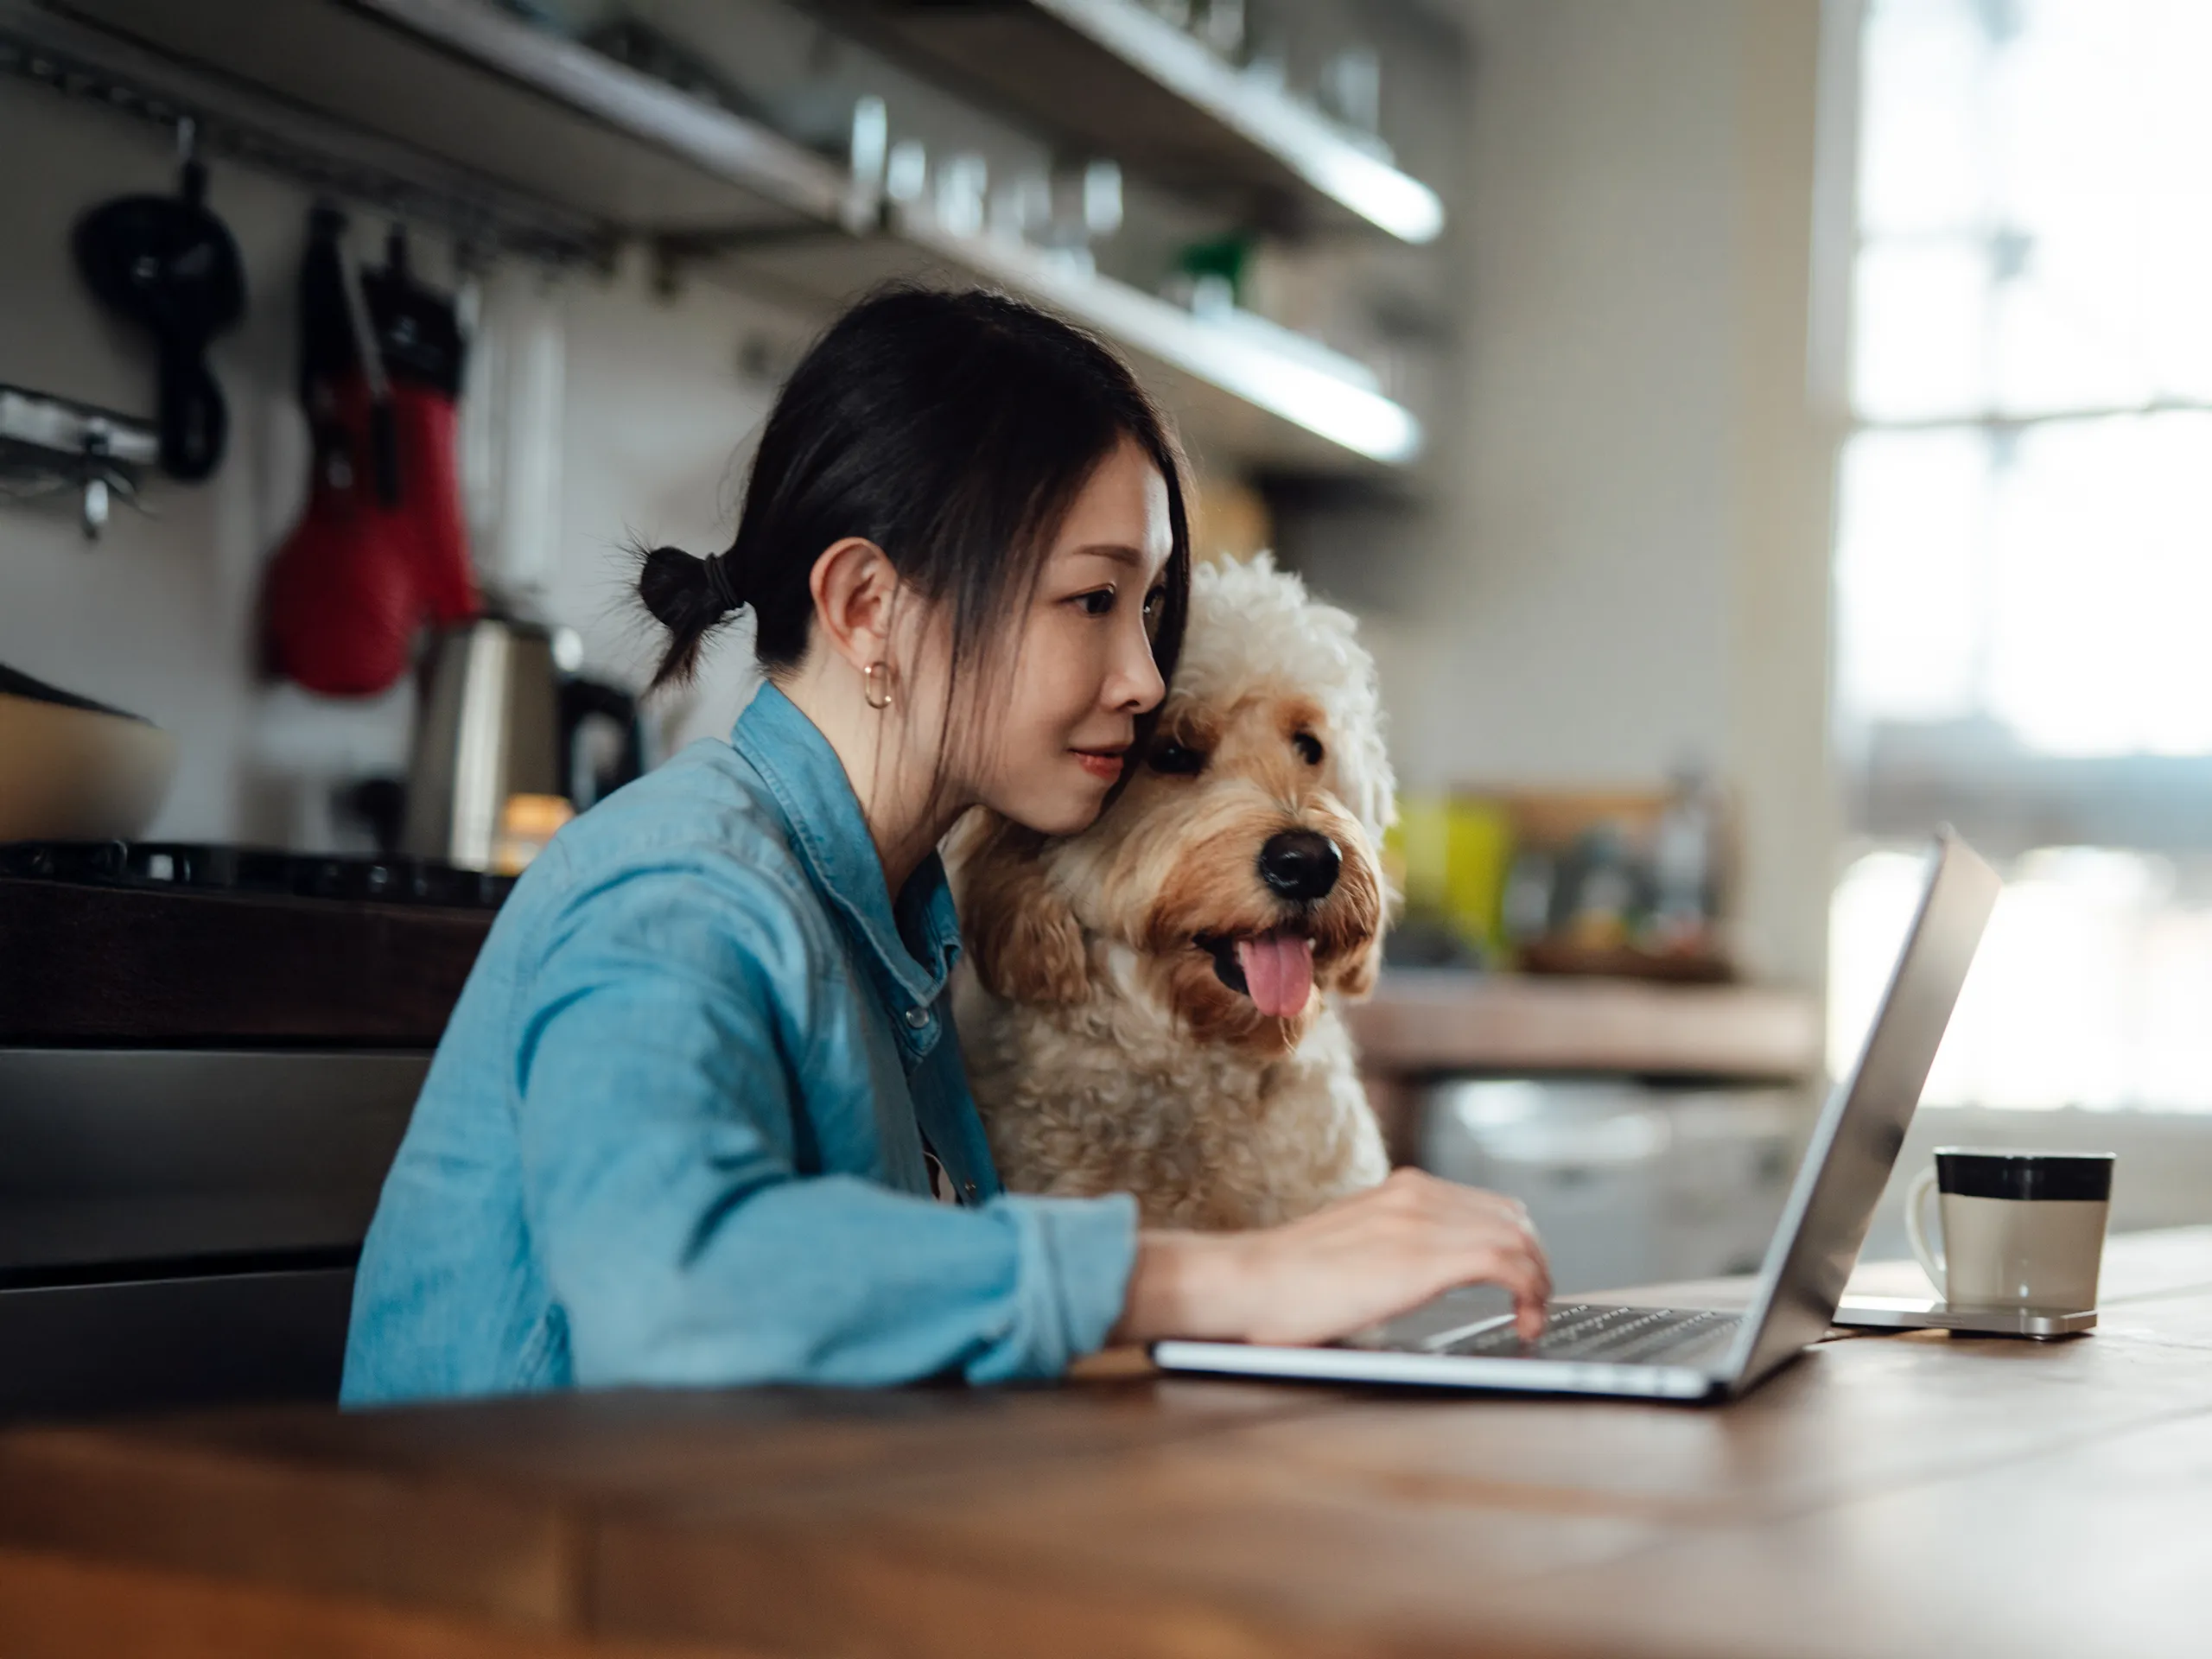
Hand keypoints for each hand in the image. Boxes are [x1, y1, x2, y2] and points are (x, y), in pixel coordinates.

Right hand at [1109, 1168, 1550, 1347]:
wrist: (1247, 1282)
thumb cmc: (1283, 1283)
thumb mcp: (1350, 1247)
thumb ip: (1389, 1248)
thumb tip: (1411, 1277)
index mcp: (1400, 1189)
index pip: (1488, 1205)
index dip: (1516, 1247)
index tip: (1519, 1287)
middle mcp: (1417, 1194)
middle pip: (1515, 1218)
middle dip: (1537, 1264)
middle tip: (1533, 1308)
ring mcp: (1422, 1220)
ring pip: (1520, 1239)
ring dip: (1540, 1282)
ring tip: (1531, 1320)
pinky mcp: (1425, 1257)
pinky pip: (1509, 1264)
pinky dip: (1531, 1294)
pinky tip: (1523, 1324)